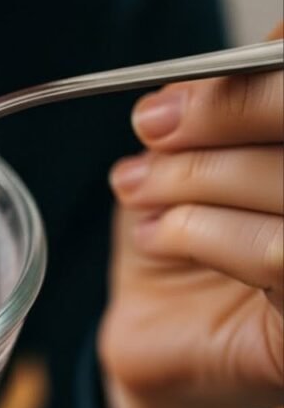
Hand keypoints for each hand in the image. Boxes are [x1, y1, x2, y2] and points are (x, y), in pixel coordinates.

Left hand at [99, 25, 283, 407]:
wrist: (162, 330)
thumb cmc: (187, 233)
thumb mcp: (191, 158)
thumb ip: (215, 111)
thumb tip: (195, 83)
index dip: (255, 77)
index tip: (174, 93)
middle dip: (227, 113)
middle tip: (151, 126)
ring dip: (197, 178)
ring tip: (138, 188)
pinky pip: (277, 254)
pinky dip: (201, 232)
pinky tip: (156, 234)